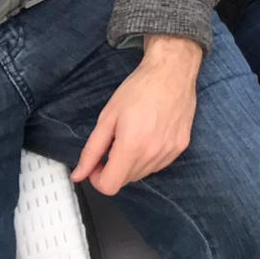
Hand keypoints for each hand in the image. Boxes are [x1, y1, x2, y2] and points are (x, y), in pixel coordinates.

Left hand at [71, 35, 201, 195]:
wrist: (172, 72)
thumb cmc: (140, 89)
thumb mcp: (107, 117)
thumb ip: (91, 151)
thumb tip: (78, 174)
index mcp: (131, 146)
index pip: (109, 186)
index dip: (97, 179)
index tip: (97, 164)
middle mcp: (153, 153)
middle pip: (125, 181)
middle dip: (114, 168)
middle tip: (114, 143)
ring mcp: (170, 151)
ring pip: (142, 174)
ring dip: (132, 163)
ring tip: (134, 135)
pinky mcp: (181, 146)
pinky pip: (158, 164)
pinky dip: (149, 157)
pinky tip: (149, 135)